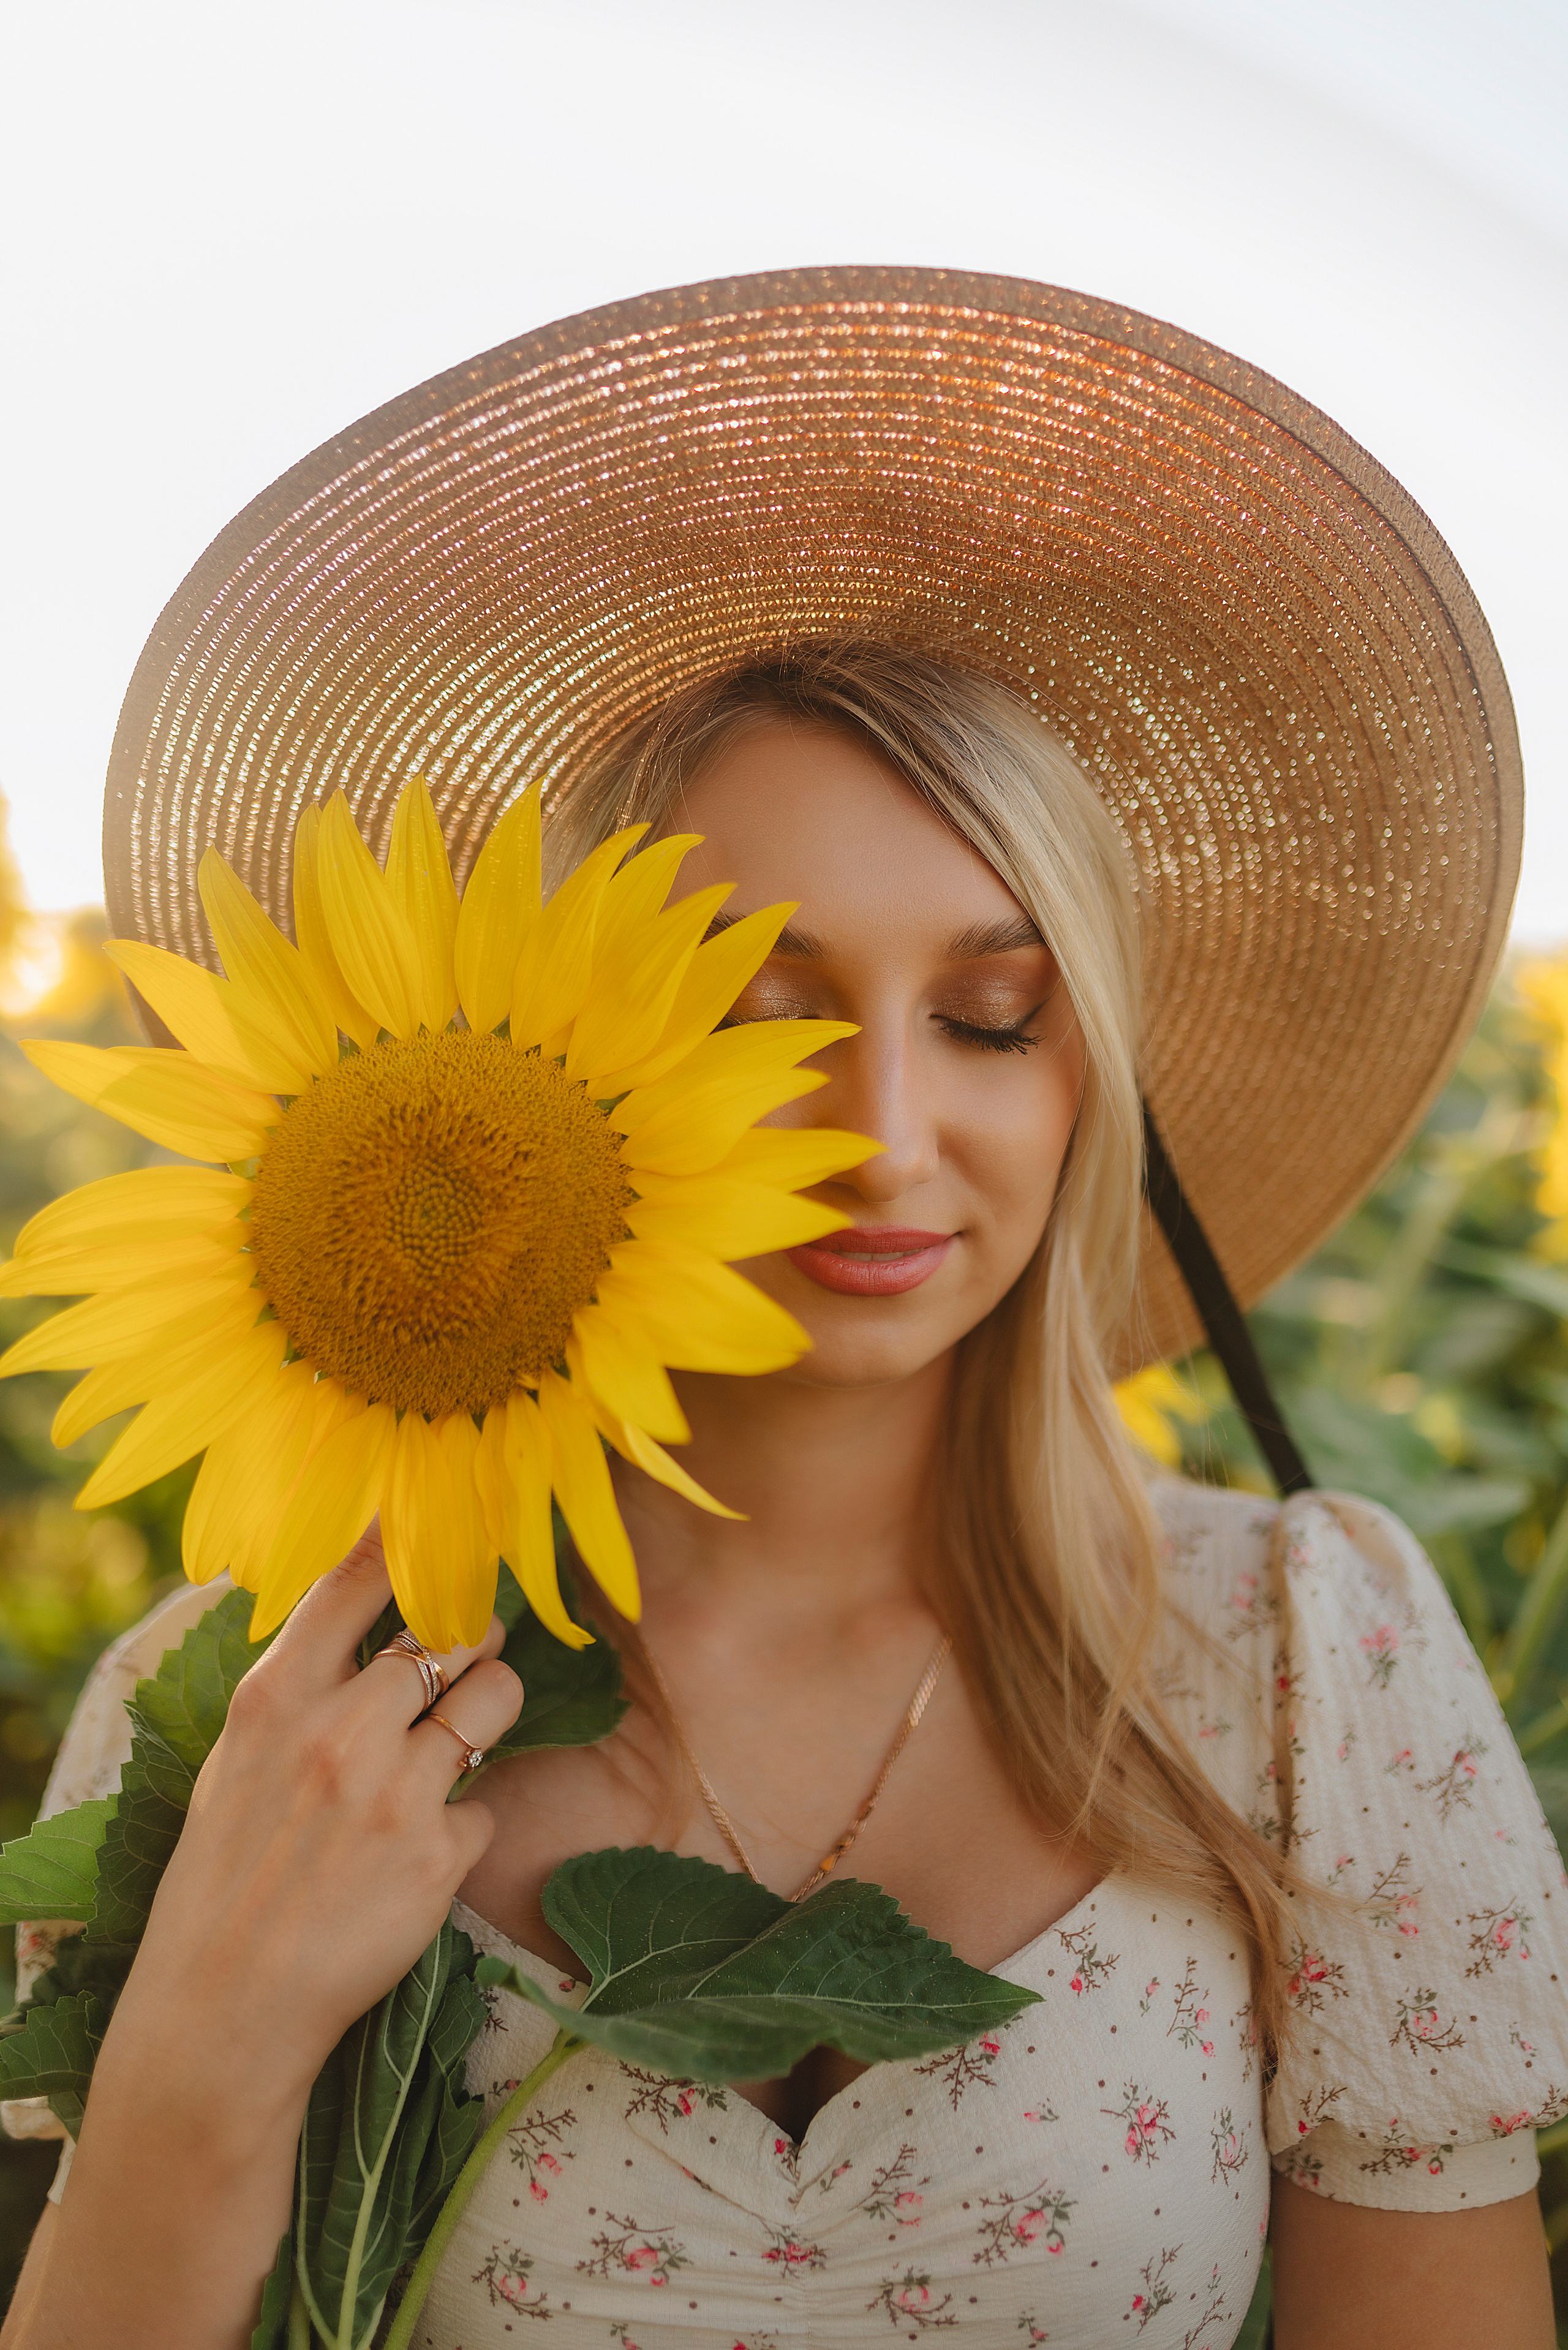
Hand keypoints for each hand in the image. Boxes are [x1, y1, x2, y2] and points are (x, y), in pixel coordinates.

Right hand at [118, 1528, 523, 2105]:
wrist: (228, 2002)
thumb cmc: (228, 1872)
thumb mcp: (239, 1756)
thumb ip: (300, 1684)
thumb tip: (364, 1616)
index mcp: (278, 1699)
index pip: (355, 1581)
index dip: (406, 1543)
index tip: (438, 1527)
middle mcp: (341, 1732)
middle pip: (454, 1630)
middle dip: (474, 1631)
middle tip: (472, 1645)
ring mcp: (396, 1792)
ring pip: (498, 1696)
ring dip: (494, 1704)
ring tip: (468, 1729)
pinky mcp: (441, 1855)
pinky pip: (485, 1804)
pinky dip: (465, 1821)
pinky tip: (423, 1850)